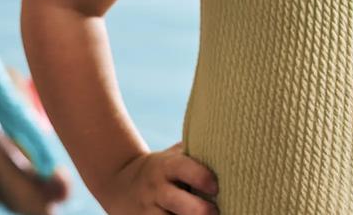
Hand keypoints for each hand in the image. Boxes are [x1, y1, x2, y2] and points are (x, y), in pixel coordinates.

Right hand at [101, 143, 216, 214]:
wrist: (119, 183)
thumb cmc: (164, 170)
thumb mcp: (174, 156)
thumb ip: (197, 153)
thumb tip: (233, 144)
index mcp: (166, 166)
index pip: (183, 168)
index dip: (202, 177)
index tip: (215, 187)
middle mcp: (157, 189)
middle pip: (178, 202)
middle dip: (200, 210)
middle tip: (215, 212)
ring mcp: (149, 210)